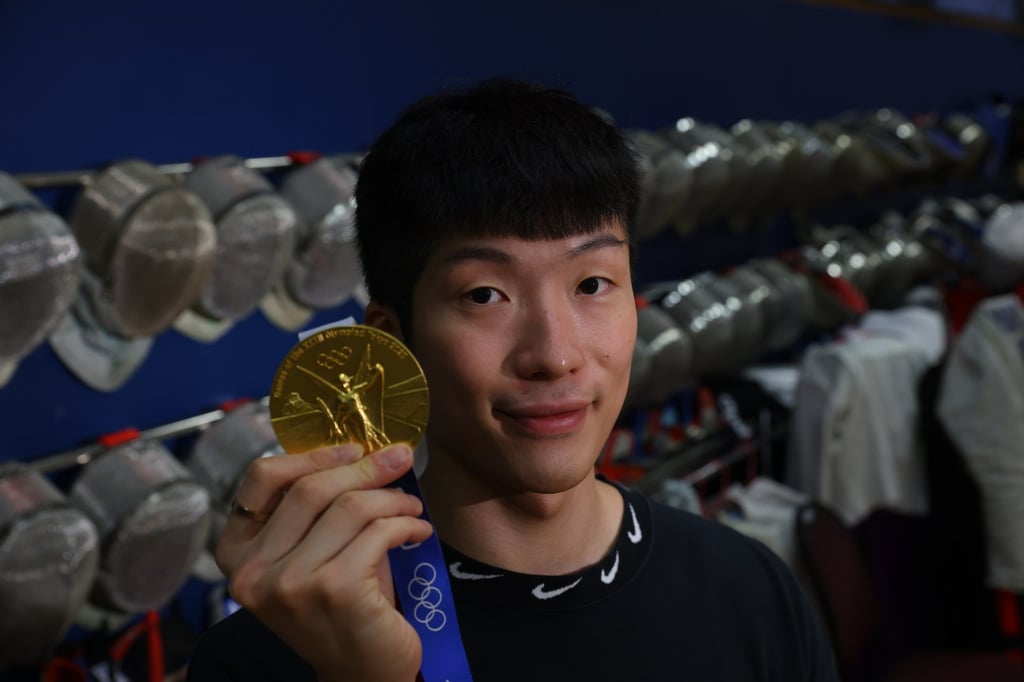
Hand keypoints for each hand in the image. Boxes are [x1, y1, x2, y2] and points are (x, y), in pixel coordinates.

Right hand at [216, 442, 433, 681]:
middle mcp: (253, 571)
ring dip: (392, 498)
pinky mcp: (334, 591)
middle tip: (399, 459)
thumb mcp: (314, 553)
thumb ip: (318, 508)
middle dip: (364, 467)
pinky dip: (407, 523)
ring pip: (350, 507)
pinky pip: (378, 532)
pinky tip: (418, 530)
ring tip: (411, 507)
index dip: (311, 455)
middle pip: (310, 488)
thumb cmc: (342, 605)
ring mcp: (291, 583)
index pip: (261, 479)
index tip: (353, 448)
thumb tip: (365, 448)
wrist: (364, 673)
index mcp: (237, 554)